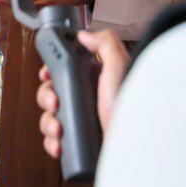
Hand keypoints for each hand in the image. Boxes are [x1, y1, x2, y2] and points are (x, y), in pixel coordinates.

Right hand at [37, 29, 128, 158]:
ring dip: (47, 121)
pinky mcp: (78, 141)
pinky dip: (50, 141)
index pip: (65, 68)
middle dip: (46, 97)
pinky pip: (53, 139)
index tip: (47, 74)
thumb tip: (85, 34)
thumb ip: (106, 44)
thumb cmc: (135, 114)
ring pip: (49, 115)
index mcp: (96, 81)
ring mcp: (82, 121)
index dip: (51, 70)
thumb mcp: (121, 70)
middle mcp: (88, 99)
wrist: (138, 152)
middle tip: (55, 103)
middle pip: (52, 91)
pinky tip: (58, 143)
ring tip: (58, 128)